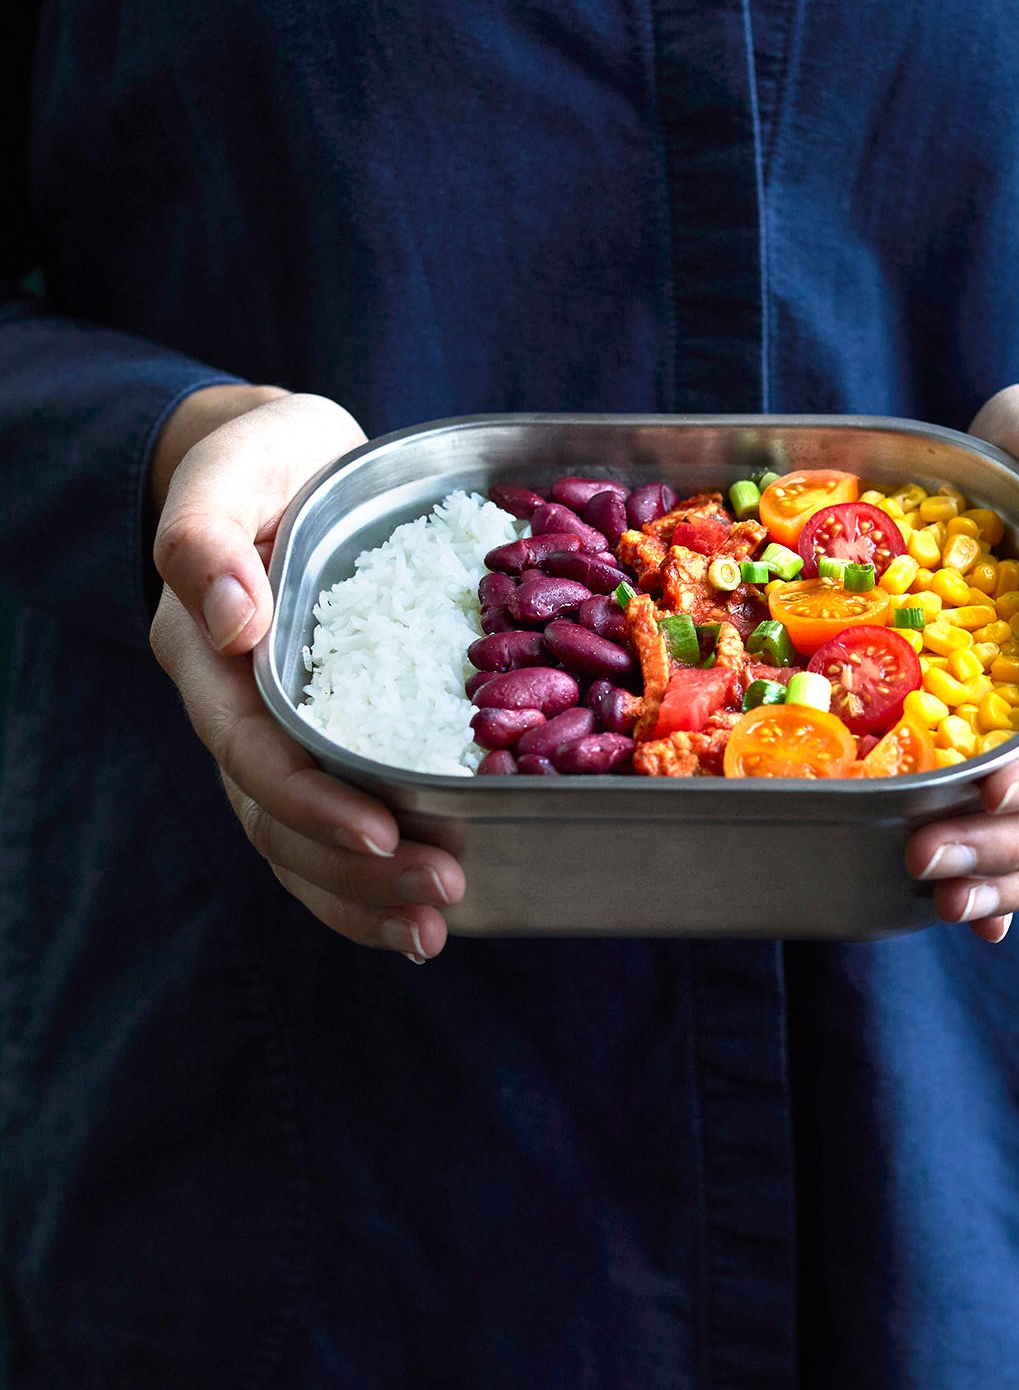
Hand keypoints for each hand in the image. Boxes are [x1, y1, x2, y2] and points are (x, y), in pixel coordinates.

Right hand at [149, 389, 462, 961]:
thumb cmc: (263, 461)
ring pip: (299, 839)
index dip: (313, 799)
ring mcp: (273, 731)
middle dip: (355, 870)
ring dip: (362, 895)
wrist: (288, 466)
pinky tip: (422, 913)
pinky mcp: (319, 737)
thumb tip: (230, 621)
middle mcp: (234, 706)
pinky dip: (367, 877)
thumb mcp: (233, 466)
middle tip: (440, 893)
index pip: (253, 749)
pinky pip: (330, 822)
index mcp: (206, 654)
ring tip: (431, 928)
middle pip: (278, 815)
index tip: (384, 834)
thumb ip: (207, 535)